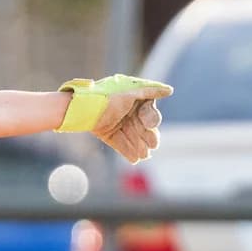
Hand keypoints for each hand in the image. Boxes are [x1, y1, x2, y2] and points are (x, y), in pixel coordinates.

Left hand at [55, 74, 172, 162]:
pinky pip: (120, 143)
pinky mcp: (107, 133)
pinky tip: (134, 160)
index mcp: (133, 99)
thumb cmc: (107, 95)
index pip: (147, 111)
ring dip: (139, 146)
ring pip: (132, 136)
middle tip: (153, 145)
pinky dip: (127, 151)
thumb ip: (150, 90)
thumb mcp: (130, 91)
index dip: (151, 119)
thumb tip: (169, 91)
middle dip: (147, 136)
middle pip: (141, 126)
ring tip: (144, 156)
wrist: (82, 108)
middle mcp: (126, 111)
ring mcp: (116, 123)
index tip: (150, 124)